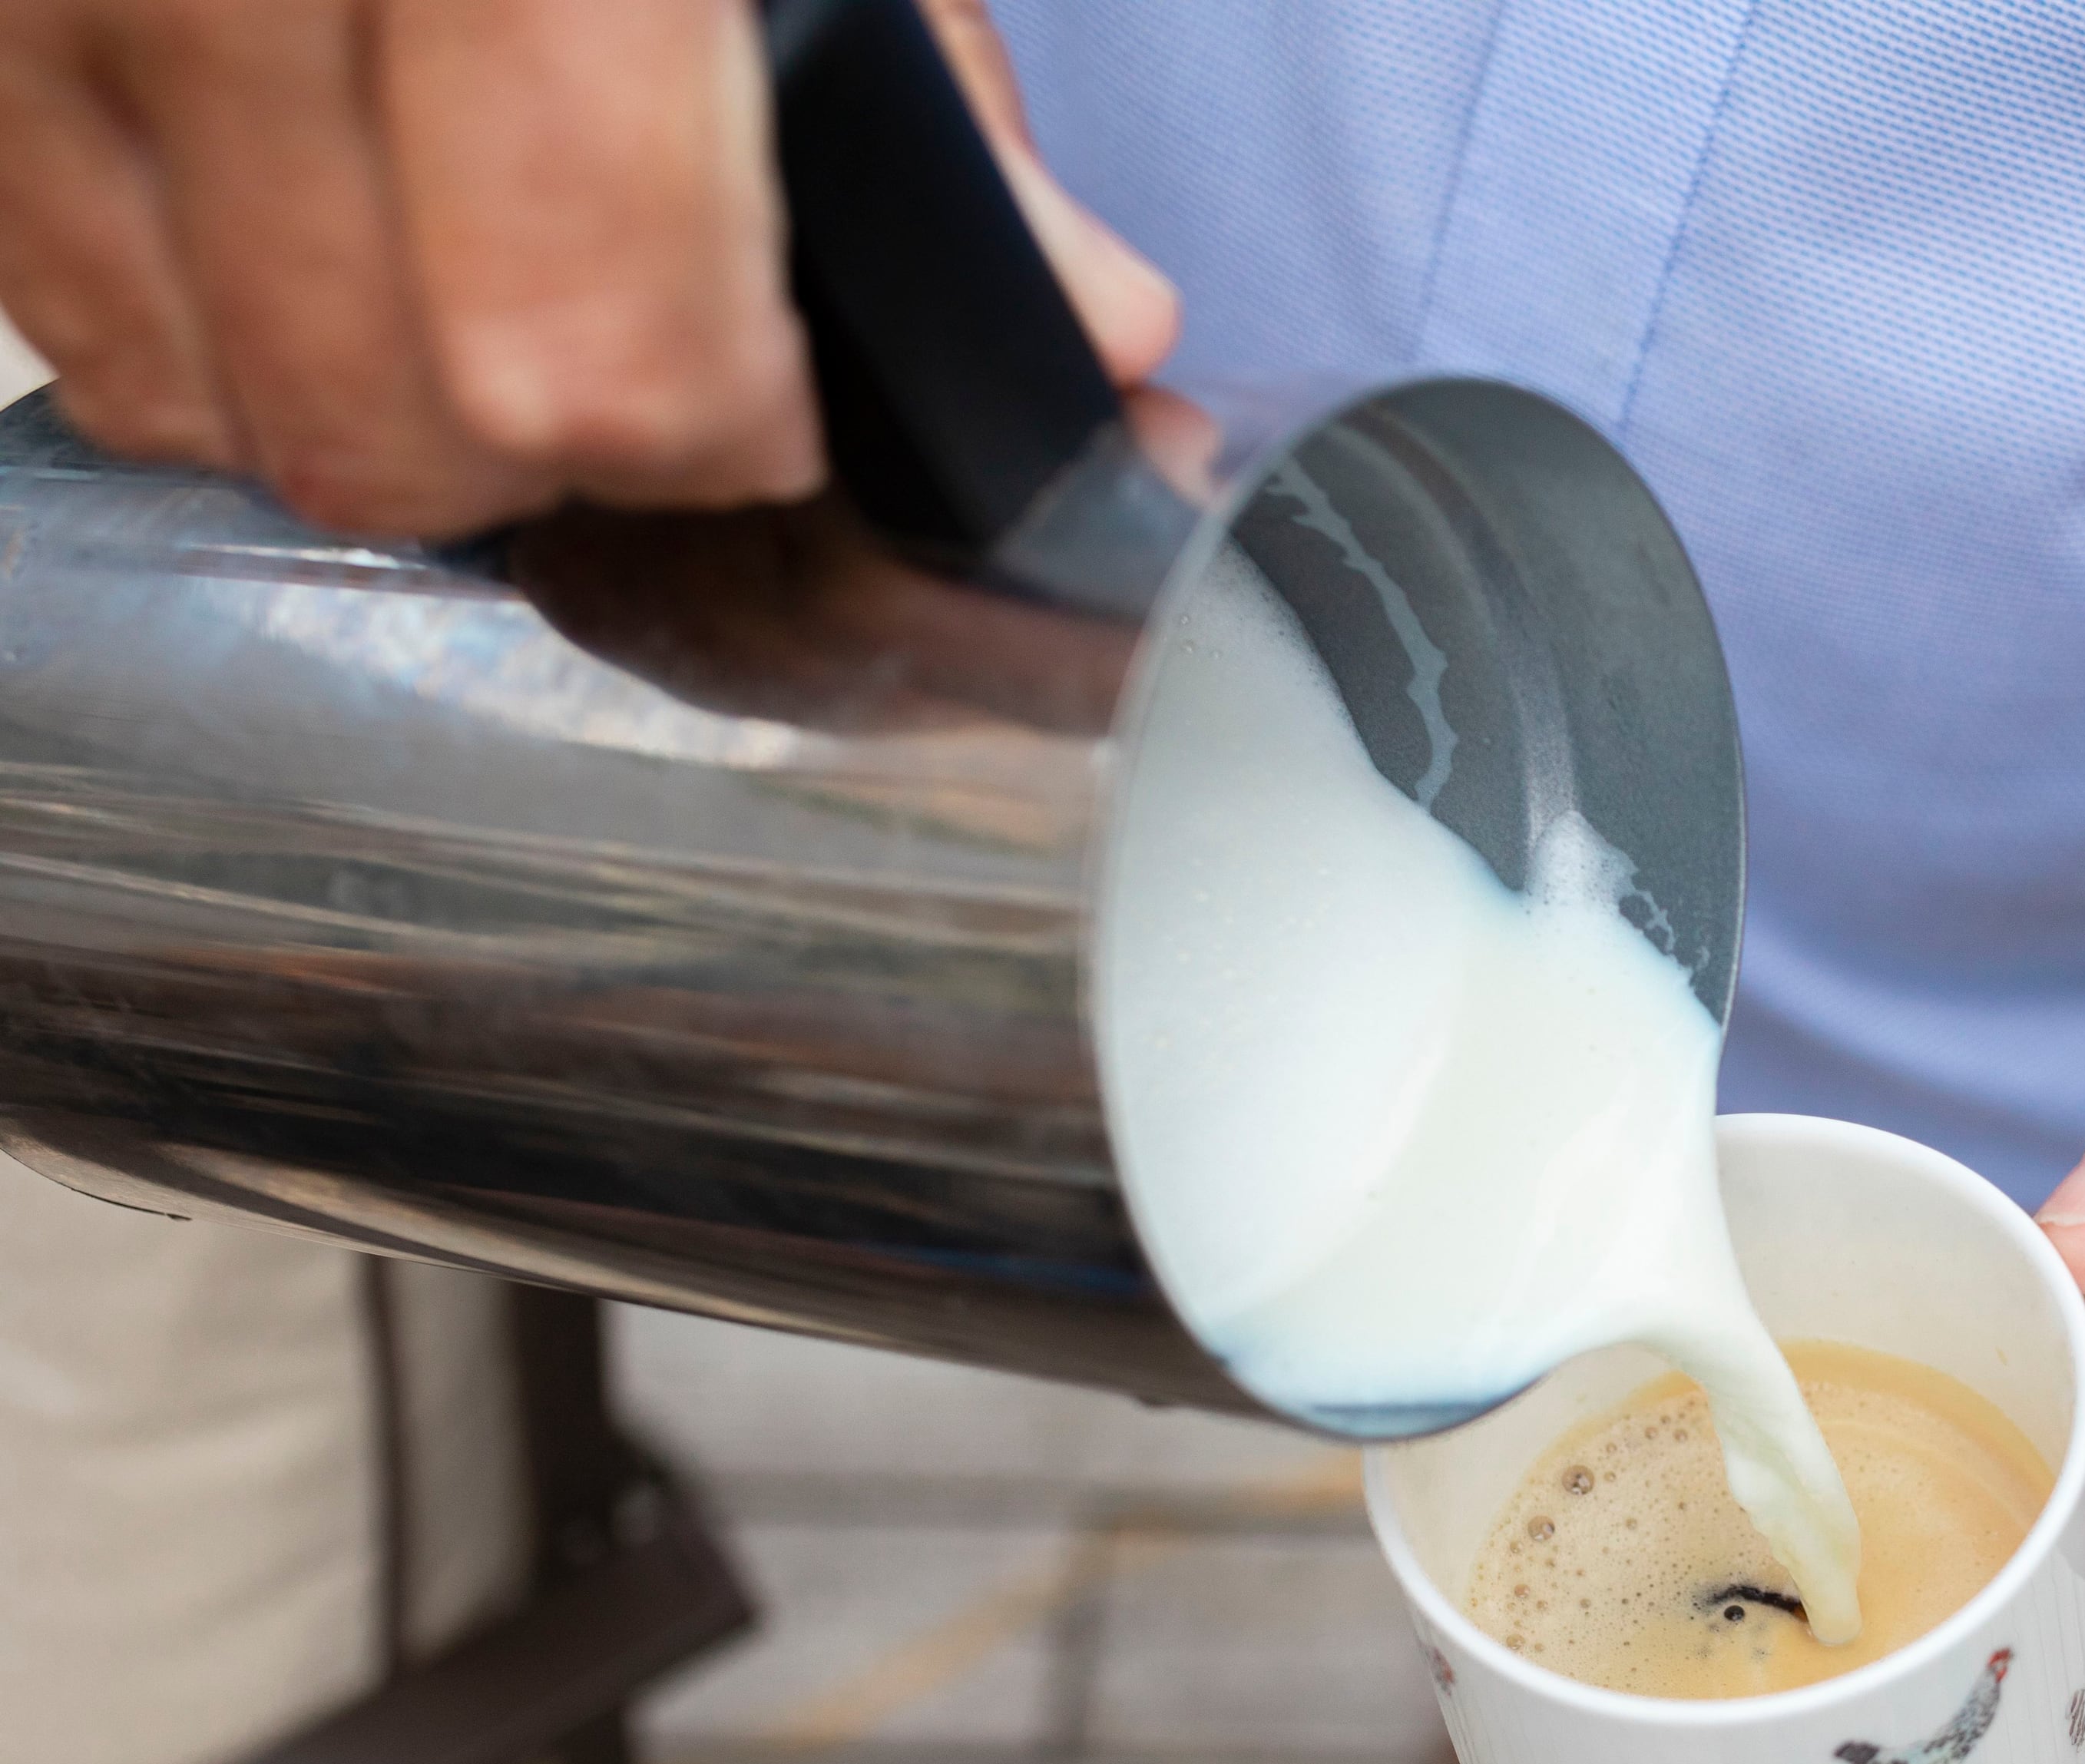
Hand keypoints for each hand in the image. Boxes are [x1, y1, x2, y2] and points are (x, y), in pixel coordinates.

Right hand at [0, 0, 1173, 534]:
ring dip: (370, 403)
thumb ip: (934, 88)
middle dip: (552, 448)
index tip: (770, 399)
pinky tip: (309, 218)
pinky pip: (70, 312)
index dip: (714, 426)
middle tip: (640, 349)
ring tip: (472, 270)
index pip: (589, 343)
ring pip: (210, 402)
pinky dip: (201, 324)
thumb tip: (1079, 322)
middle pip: (392, 419)